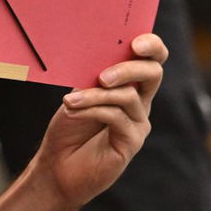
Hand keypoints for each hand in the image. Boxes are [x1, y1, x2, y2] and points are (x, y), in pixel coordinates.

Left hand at [37, 33, 168, 208]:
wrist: (57, 167)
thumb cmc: (68, 129)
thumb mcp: (79, 94)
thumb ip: (92, 76)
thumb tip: (96, 50)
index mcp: (131, 86)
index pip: (153, 59)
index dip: (152, 46)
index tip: (135, 42)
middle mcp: (140, 103)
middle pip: (153, 73)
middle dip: (129, 68)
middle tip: (102, 76)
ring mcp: (138, 124)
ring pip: (128, 96)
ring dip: (95, 95)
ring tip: (70, 100)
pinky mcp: (131, 143)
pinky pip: (116, 117)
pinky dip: (91, 110)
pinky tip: (71, 110)